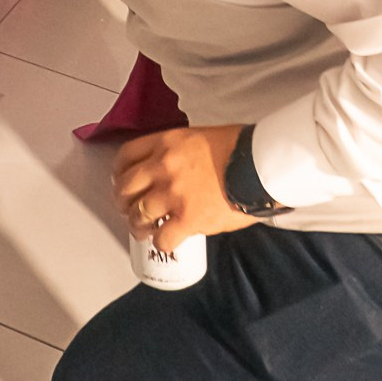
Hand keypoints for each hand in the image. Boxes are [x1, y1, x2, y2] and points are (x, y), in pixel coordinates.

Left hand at [113, 125, 252, 252]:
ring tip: (144, 230)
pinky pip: (162, 237)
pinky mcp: (188, 218)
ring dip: (138, 225)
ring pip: (139, 214)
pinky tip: (167, 242)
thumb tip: (172, 170)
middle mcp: (163, 166)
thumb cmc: (239, 149)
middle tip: (129, 209)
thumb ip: (179, 152)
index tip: (122, 181)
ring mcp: (174, 193)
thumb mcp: (200, 137)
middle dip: (124, 201)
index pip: (127, 155)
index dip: (120, 172)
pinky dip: (162, 242)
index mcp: (166, 142)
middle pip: (127, 187)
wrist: (261, 164)